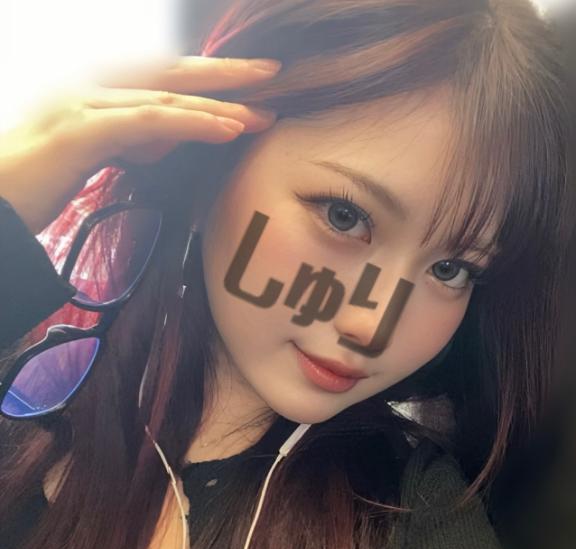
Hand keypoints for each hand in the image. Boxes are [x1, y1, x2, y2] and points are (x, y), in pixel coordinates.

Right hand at [0, 55, 280, 234]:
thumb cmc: (36, 182)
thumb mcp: (94, 153)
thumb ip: (131, 139)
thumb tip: (171, 136)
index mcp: (95, 91)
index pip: (160, 79)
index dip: (205, 78)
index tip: (249, 85)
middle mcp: (91, 86)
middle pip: (169, 73)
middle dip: (224, 74)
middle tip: (273, 76)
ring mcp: (85, 104)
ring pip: (165, 97)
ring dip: (219, 103)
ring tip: (263, 112)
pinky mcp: (83, 131)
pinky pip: (149, 122)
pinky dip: (192, 123)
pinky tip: (227, 129)